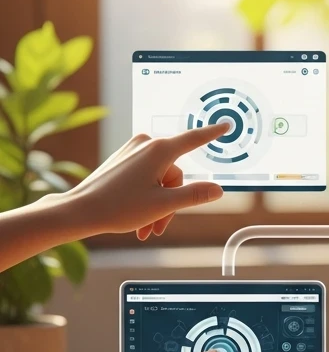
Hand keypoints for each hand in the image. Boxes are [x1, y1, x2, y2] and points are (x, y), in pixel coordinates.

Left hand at [60, 123, 231, 238]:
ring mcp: (132, 152)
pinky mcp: (123, 160)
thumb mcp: (164, 204)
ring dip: (159, 205)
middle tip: (159, 225)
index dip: (212, 133)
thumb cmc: (119, 207)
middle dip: (172, 201)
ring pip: (161, 179)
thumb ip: (195, 195)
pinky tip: (138, 218)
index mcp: (160, 151)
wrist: (79, 211)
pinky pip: (146, 177)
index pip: (194, 139)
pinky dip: (147, 198)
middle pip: (175, 174)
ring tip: (147, 227)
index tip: (225, 125)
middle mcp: (146, 145)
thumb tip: (217, 190)